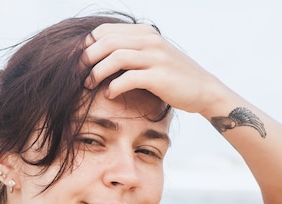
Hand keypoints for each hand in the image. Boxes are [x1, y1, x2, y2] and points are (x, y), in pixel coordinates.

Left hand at [82, 23, 220, 114]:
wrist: (203, 90)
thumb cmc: (173, 77)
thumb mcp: (153, 56)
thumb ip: (132, 51)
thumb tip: (99, 56)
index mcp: (145, 33)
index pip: (106, 30)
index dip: (87, 45)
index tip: (79, 61)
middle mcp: (150, 40)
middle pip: (107, 41)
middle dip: (87, 58)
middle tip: (77, 73)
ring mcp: (156, 57)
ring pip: (115, 57)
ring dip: (97, 72)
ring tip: (89, 84)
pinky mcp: (160, 77)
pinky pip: (129, 78)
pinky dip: (113, 87)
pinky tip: (109, 94)